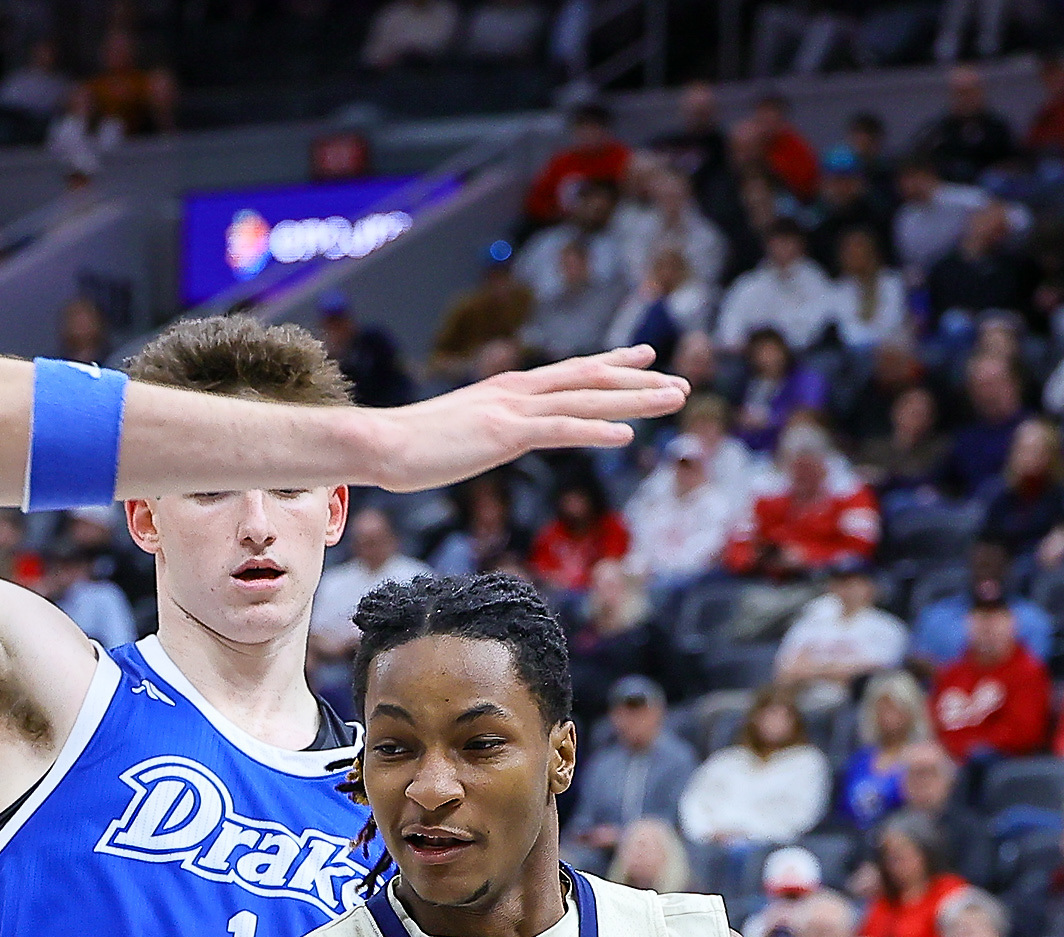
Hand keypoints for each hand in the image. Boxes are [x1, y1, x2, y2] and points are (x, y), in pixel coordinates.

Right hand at [369, 348, 690, 490]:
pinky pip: (560, 430)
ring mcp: (513, 410)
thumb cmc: (413, 448)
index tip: (647, 360)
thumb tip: (496, 440)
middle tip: (681, 384)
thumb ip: (488, 432)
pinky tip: (627, 435)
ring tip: (675, 400)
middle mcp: (517, 392)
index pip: (571, 373)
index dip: (613, 366)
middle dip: (639, 383)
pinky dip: (596, 429)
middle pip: (590, 380)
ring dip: (635, 400)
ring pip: (587, 399)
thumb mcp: (462, 435)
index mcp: (509, 391)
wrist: (382, 446)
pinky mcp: (505, 434)